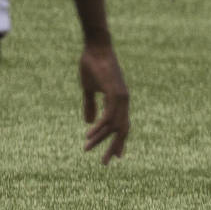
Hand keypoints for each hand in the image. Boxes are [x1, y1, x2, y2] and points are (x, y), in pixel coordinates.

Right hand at [80, 41, 130, 162]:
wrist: (95, 47)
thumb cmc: (92, 65)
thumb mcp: (89, 89)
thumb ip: (90, 105)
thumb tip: (88, 123)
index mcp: (119, 100)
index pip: (122, 125)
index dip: (120, 141)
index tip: (117, 157)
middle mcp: (123, 100)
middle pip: (123, 130)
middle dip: (114, 147)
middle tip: (105, 163)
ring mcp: (121, 96)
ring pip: (114, 125)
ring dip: (100, 138)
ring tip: (87, 147)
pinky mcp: (114, 92)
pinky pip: (109, 115)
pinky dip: (100, 126)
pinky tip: (90, 133)